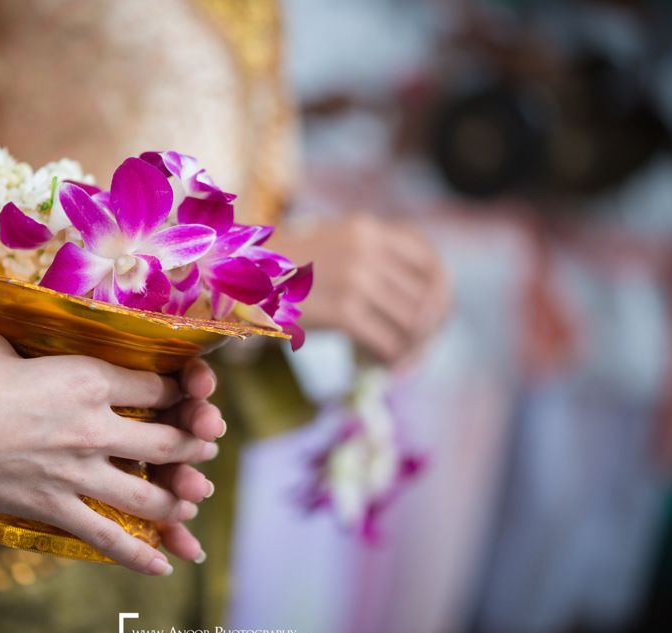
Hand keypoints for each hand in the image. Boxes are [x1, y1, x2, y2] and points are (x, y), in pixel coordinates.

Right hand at [0, 313, 222, 574]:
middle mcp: (93, 427)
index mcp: (87, 378)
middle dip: (195, 444)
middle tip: (205, 445)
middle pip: (169, 441)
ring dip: (179, 497)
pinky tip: (165, 562)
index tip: (186, 395)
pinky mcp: (54, 508)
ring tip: (191, 497)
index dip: (181, 391)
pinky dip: (140, 554)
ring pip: (150, 493)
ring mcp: (77, 473)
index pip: (158, 387)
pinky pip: (107, 537)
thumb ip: (9, 332)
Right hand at [271, 215, 449, 364]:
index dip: (438, 293)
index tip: (431, 317)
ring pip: (410, 322)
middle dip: (425, 329)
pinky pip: (386, 341)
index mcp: (367, 229)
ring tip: (393, 359)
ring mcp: (356, 277)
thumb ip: (371, 261)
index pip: (428, 260)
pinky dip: (389, 359)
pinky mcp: (343, 309)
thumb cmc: (280, 270)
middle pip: (426, 295)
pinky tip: (378, 365)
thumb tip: (419, 305)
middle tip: (412, 349)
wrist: (233, 277)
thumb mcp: (330, 246)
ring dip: (407, 348)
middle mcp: (367, 247)